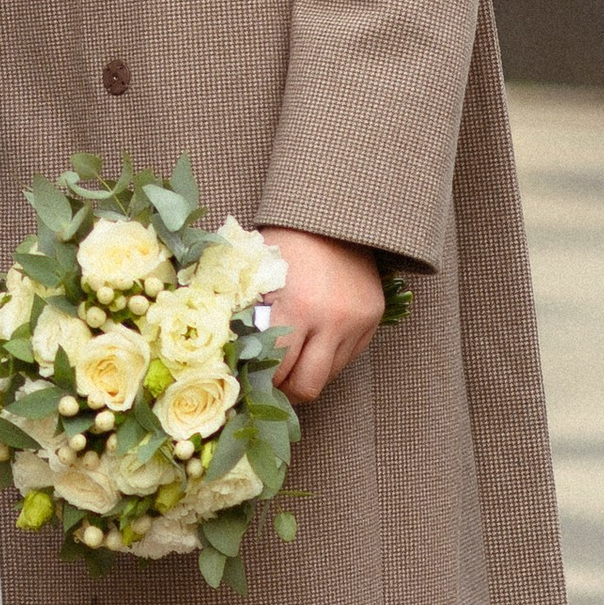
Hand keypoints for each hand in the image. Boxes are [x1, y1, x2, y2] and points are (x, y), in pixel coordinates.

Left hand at [260, 228, 384, 404]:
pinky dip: (327, 358)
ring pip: (329, 376)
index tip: (249, 379)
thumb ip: (247, 315)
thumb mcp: (259, 275)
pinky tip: (313, 341)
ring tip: (291, 360)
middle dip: (286, 389)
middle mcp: (332, 319)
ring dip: (307, 374)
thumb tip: (231, 358)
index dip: (260, 380)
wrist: (334, 215)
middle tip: (271, 382)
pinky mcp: (372, 320)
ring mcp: (357, 322)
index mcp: (297, 306)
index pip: (276, 368)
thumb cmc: (286, 242)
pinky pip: (347, 359)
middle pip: (307, 385)